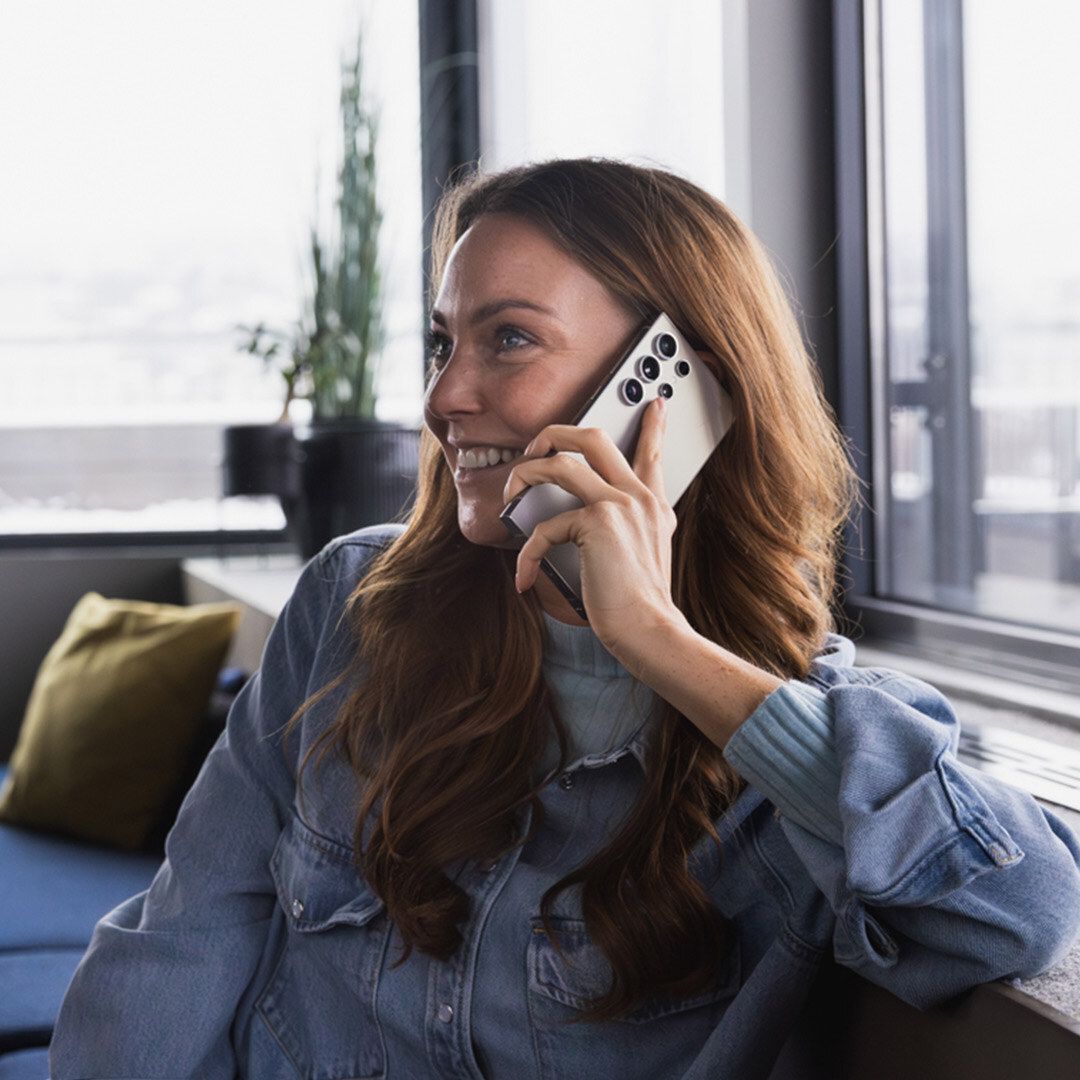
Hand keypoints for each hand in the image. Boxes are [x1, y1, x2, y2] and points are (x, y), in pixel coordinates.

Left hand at [501, 397, 682, 655]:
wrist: (650, 630)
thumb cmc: (638, 605)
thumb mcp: (643, 557)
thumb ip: (622, 531)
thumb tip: (574, 522)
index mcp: (653, 505)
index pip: (653, 453)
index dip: (652, 425)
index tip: (654, 404)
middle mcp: (639, 497)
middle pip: (595, 437)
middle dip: (556, 433)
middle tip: (536, 445)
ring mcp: (619, 505)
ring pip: (560, 463)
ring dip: (525, 474)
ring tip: (512, 494)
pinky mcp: (597, 523)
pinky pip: (544, 525)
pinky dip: (527, 552)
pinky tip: (525, 576)